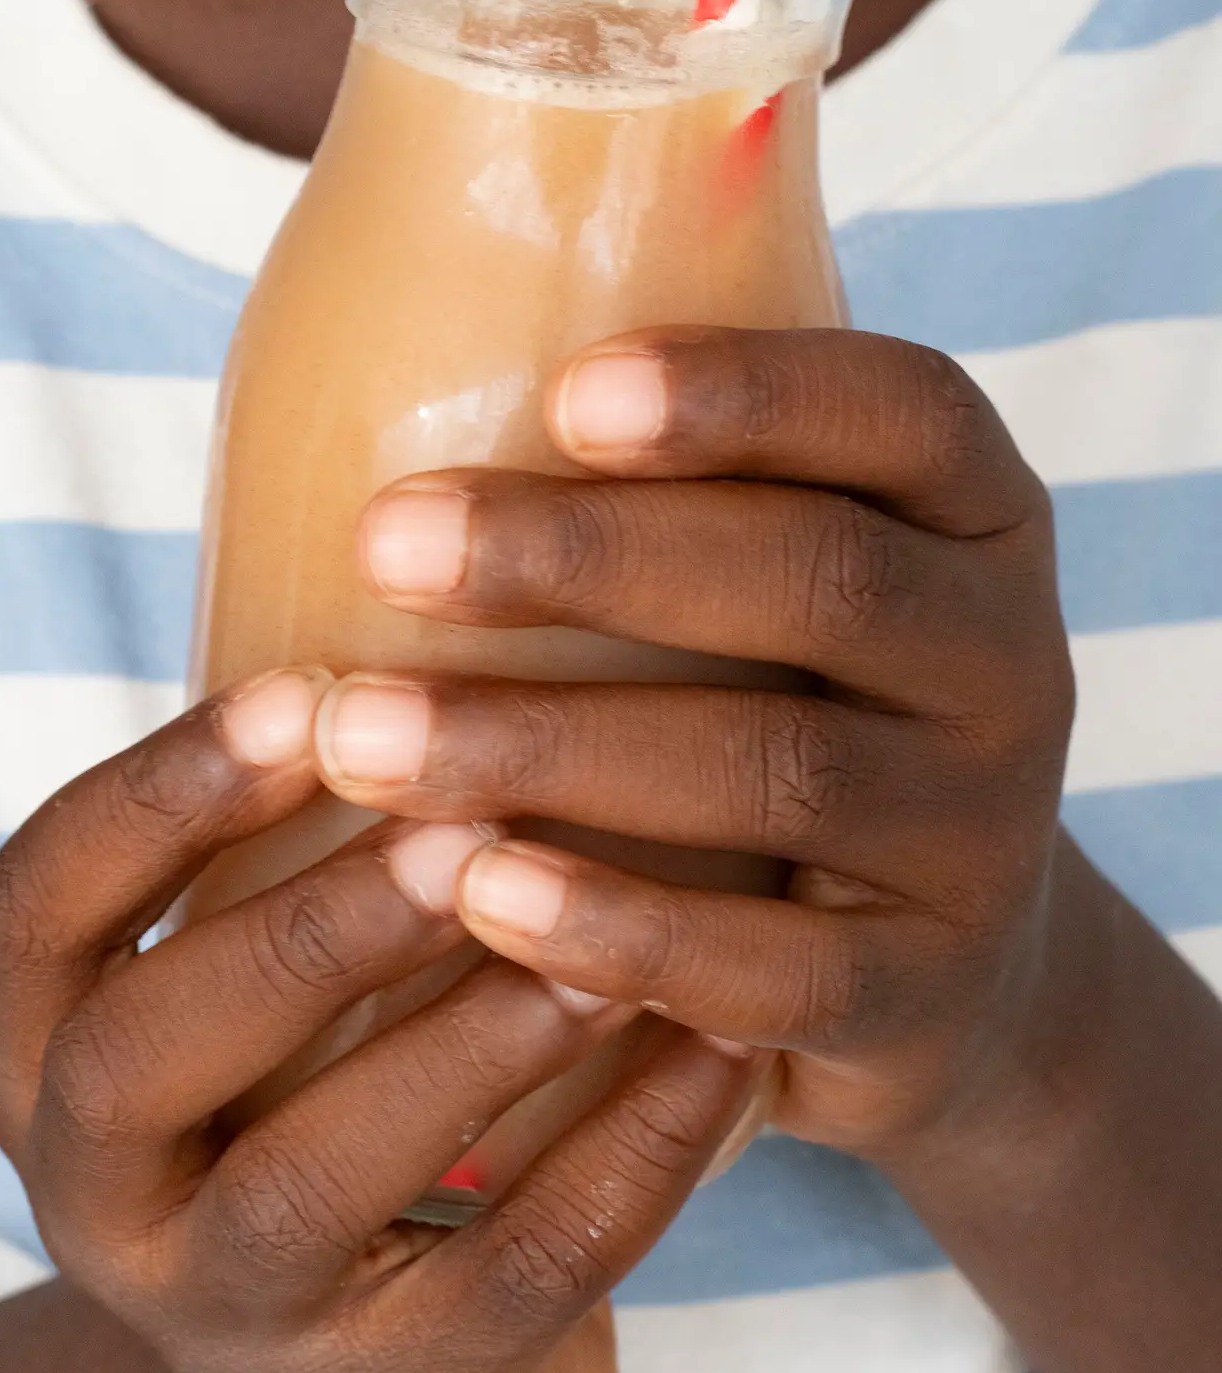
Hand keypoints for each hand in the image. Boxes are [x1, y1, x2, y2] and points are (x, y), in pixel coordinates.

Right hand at [0, 672, 760, 1372]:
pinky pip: (508, 1278)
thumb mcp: (256, 980)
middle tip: (466, 816)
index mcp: (44, 1048)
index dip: (161, 795)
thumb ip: (296, 841)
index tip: (310, 688)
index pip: (40, 906)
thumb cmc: (326, 1095)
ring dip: (466, 1040)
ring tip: (605, 936)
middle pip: (147, 1052)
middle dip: (310, 925)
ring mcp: (228, 1316)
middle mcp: (99, 1193)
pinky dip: (622, 1156)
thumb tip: (465, 564)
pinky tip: (719, 1050)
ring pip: (314, 1181)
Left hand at [314, 326, 1077, 1164]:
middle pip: (821, 579)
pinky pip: (780, 970)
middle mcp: (1006, 662)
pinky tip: (481, 893)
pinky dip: (623, 929)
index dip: (747, 394)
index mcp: (972, 517)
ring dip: (554, 746)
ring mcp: (980, 838)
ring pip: (782, 774)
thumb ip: (661, 491)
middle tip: (390, 543)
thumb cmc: (783, 712)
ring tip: (366, 737)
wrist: (944, 971)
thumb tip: (373, 377)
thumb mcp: (774, 586)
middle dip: (591, 555)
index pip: (902, 412)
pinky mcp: (927, 995)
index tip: (565, 395)